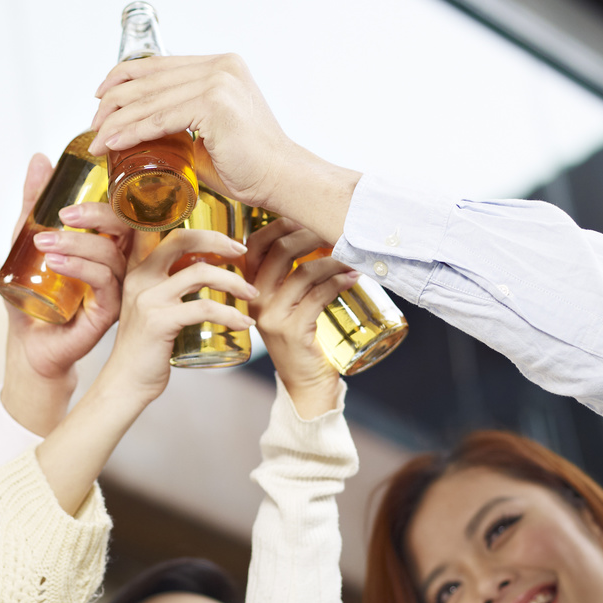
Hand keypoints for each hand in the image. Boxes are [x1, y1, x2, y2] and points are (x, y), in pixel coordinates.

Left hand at [2, 154, 129, 434]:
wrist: (30, 344)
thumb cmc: (34, 294)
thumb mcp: (27, 241)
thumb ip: (36, 203)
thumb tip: (40, 159)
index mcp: (110, 244)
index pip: (121, 212)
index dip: (106, 197)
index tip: (70, 194)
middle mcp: (121, 263)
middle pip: (127, 228)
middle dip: (97, 215)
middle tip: (62, 214)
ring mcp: (120, 287)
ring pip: (113, 254)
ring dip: (78, 243)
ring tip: (44, 242)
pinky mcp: (111, 311)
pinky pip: (105, 282)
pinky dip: (82, 267)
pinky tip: (56, 262)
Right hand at [35, 227, 255, 512]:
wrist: (126, 383)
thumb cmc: (148, 348)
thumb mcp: (154, 308)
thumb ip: (172, 285)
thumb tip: (211, 270)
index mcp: (138, 269)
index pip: (164, 231)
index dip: (198, 228)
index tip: (229, 239)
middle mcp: (139, 277)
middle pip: (182, 239)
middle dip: (218, 241)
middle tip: (243, 253)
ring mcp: (147, 298)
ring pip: (200, 273)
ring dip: (234, 282)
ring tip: (252, 294)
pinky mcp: (159, 321)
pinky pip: (203, 307)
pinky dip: (230, 314)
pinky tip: (245, 323)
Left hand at [88, 54, 360, 243]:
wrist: (282, 180)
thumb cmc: (251, 166)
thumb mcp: (208, 135)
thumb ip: (180, 125)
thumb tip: (145, 135)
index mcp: (221, 66)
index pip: (159, 65)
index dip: (124, 77)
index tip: (101, 98)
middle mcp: (220, 66)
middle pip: (150, 78)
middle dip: (114, 101)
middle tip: (94, 124)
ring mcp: (219, 81)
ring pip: (150, 99)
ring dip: (116, 121)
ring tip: (96, 139)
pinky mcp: (215, 103)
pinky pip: (160, 118)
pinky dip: (132, 130)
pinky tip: (113, 142)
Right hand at [247, 217, 355, 418]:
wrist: (306, 386)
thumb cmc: (303, 340)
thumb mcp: (288, 305)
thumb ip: (290, 276)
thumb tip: (318, 232)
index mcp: (249, 290)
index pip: (255, 245)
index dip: (280, 224)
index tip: (308, 216)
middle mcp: (254, 301)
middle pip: (280, 251)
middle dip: (311, 234)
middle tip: (337, 231)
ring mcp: (271, 317)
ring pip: (303, 272)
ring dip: (333, 259)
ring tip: (352, 257)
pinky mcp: (292, 331)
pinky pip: (318, 295)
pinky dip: (338, 282)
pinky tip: (353, 277)